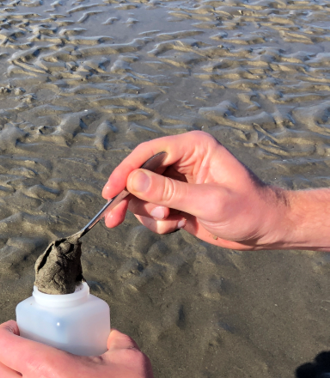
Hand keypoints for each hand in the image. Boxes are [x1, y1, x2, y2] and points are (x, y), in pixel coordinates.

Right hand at [101, 131, 294, 250]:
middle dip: (131, 199)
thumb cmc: (249, 211)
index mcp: (194, 147)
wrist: (267, 230)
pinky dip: (156, 222)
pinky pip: (149, 208)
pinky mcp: (176, 198)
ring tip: (171, 222)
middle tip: (113, 219)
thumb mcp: (209, 202)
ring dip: (147, 213)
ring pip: (140, 194)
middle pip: (137, 174)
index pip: (147, 153)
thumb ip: (169, 192)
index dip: (124, 172)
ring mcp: (178, 180)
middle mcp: (183, 159)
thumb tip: (131, 181)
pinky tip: (177, 226)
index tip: (109, 193)